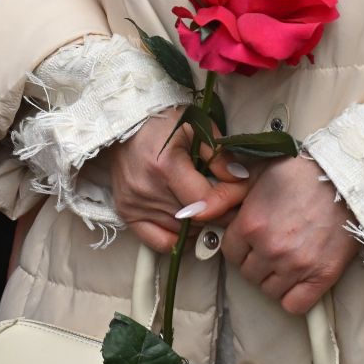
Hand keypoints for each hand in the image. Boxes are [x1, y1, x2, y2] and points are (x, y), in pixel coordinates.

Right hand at [94, 107, 252, 254]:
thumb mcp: (196, 125)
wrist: (122, 123)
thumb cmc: (161, 122)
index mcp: (165, 166)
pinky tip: (187, 222)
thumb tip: (240, 180)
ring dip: (201, 223)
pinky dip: (179, 237)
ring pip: (183, 231)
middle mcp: (147, 190)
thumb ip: (219, 154)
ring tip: (208, 204)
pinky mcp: (126, 212)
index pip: (205, 202)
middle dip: (221, 211)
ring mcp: (134, 204)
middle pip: (197, 219)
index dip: (229, 199)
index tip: (240, 189)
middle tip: (230, 199)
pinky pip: (160, 242)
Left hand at [220, 156, 358, 315]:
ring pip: (268, 290)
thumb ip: (223, 194)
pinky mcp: (321, 278)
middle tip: (271, 245)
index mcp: (250, 224)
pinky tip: (297, 279)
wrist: (345, 181)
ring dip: (272, 278)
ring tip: (285, 258)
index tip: (252, 237)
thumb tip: (192, 211)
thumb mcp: (255, 174)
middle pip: (247, 273)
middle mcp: (270, 249)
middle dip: (255, 261)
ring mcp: (295, 266)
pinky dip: (292, 297)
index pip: (229, 252)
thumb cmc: (299, 174)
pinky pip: (294, 305)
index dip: (240, 244)